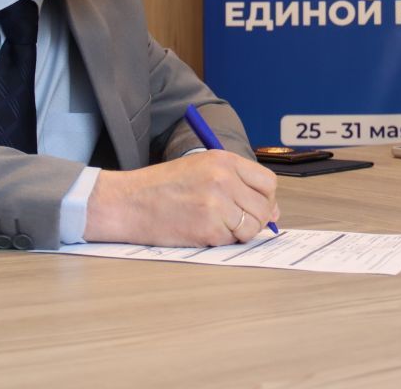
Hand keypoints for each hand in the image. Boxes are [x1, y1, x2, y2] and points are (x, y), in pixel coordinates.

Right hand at [83, 150, 279, 245]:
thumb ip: (237, 183)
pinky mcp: (209, 228)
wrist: (128, 202)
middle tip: (237, 222)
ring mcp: (217, 204)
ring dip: (239, 232)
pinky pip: (231, 240)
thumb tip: (273, 210)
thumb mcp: (200, 169)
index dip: (267, 198)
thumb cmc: (161, 187)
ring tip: (216, 225)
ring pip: (251, 227)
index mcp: (223, 160)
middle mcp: (224, 179)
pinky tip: (202, 230)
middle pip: (264, 207)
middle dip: (256, 219)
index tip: (259, 206)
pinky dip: (221, 240)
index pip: (267, 182)